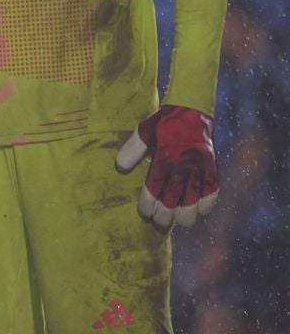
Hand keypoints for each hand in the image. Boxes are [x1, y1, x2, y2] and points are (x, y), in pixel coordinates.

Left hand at [114, 104, 218, 229]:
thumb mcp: (144, 131)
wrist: (192, 110)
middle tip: (160, 224)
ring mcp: (200, 165)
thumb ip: (132, 148)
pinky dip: (210, 201)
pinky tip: (203, 212)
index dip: (149, 202)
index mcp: (165, 156)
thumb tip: (120, 166)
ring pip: (195, 196)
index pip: (155, 186)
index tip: (145, 213)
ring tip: (182, 223)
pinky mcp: (212, 165)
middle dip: (166, 214)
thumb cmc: (164, 124)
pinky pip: (213, 187)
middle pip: (174, 196)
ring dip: (189, 212)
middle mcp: (183, 163)